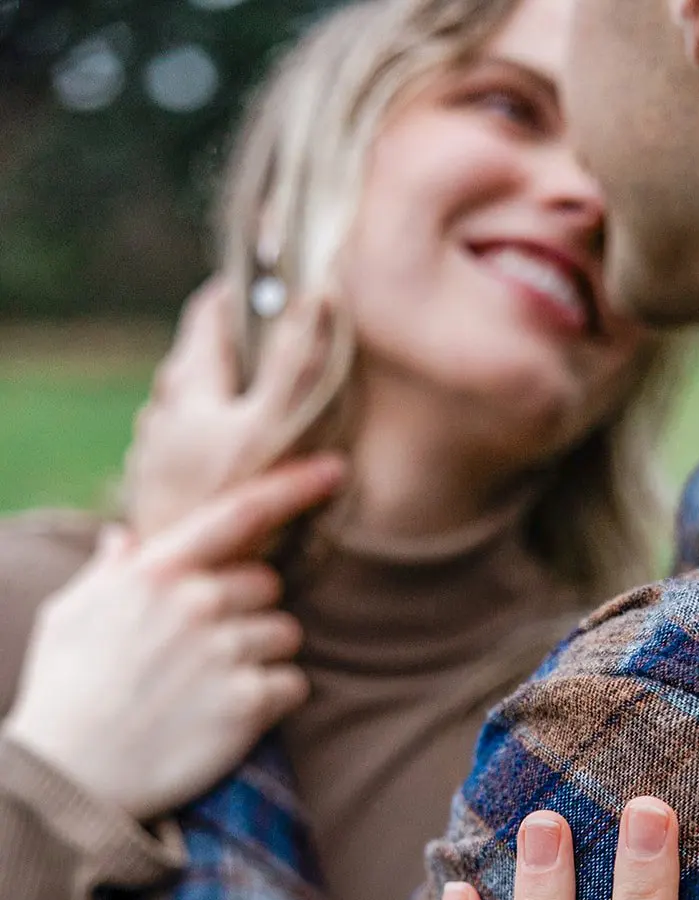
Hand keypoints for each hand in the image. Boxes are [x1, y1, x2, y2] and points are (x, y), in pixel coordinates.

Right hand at [5, 457, 344, 819]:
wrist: (70, 775)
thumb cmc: (65, 693)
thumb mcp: (70, 616)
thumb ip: (109, 572)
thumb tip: (125, 539)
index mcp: (157, 571)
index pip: (240, 512)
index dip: (293, 486)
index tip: (335, 471)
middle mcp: (198, 602)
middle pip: (268, 585)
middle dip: (248, 610)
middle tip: (205, 649)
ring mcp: (226, 652)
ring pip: (285, 634)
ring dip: (262, 656)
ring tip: (212, 686)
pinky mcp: (248, 704)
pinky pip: (294, 684)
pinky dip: (273, 699)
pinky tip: (229, 716)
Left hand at [125, 279, 333, 538]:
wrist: (189, 586)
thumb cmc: (233, 508)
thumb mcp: (277, 427)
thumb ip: (298, 363)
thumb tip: (317, 295)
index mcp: (189, 386)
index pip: (209, 312)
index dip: (242, 292)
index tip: (273, 287)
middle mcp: (161, 414)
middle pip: (198, 362)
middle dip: (236, 350)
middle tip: (278, 350)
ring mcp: (152, 458)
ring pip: (188, 411)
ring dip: (221, 402)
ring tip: (258, 413)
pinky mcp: (153, 498)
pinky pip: (183, 455)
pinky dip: (209, 447)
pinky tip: (231, 471)